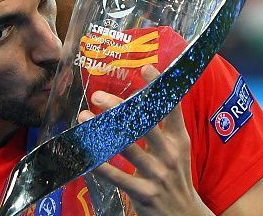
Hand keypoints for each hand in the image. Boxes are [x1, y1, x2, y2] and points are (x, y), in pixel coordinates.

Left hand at [78, 65, 213, 215]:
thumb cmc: (177, 176)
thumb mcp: (178, 149)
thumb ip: (165, 126)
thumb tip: (147, 95)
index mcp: (179, 140)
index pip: (171, 108)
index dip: (159, 87)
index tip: (146, 68)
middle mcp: (170, 154)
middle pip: (143, 125)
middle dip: (119, 108)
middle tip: (98, 96)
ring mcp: (157, 175)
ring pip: (126, 147)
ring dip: (102, 131)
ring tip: (83, 117)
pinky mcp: (144, 193)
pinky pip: (118, 177)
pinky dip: (99, 164)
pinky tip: (85, 154)